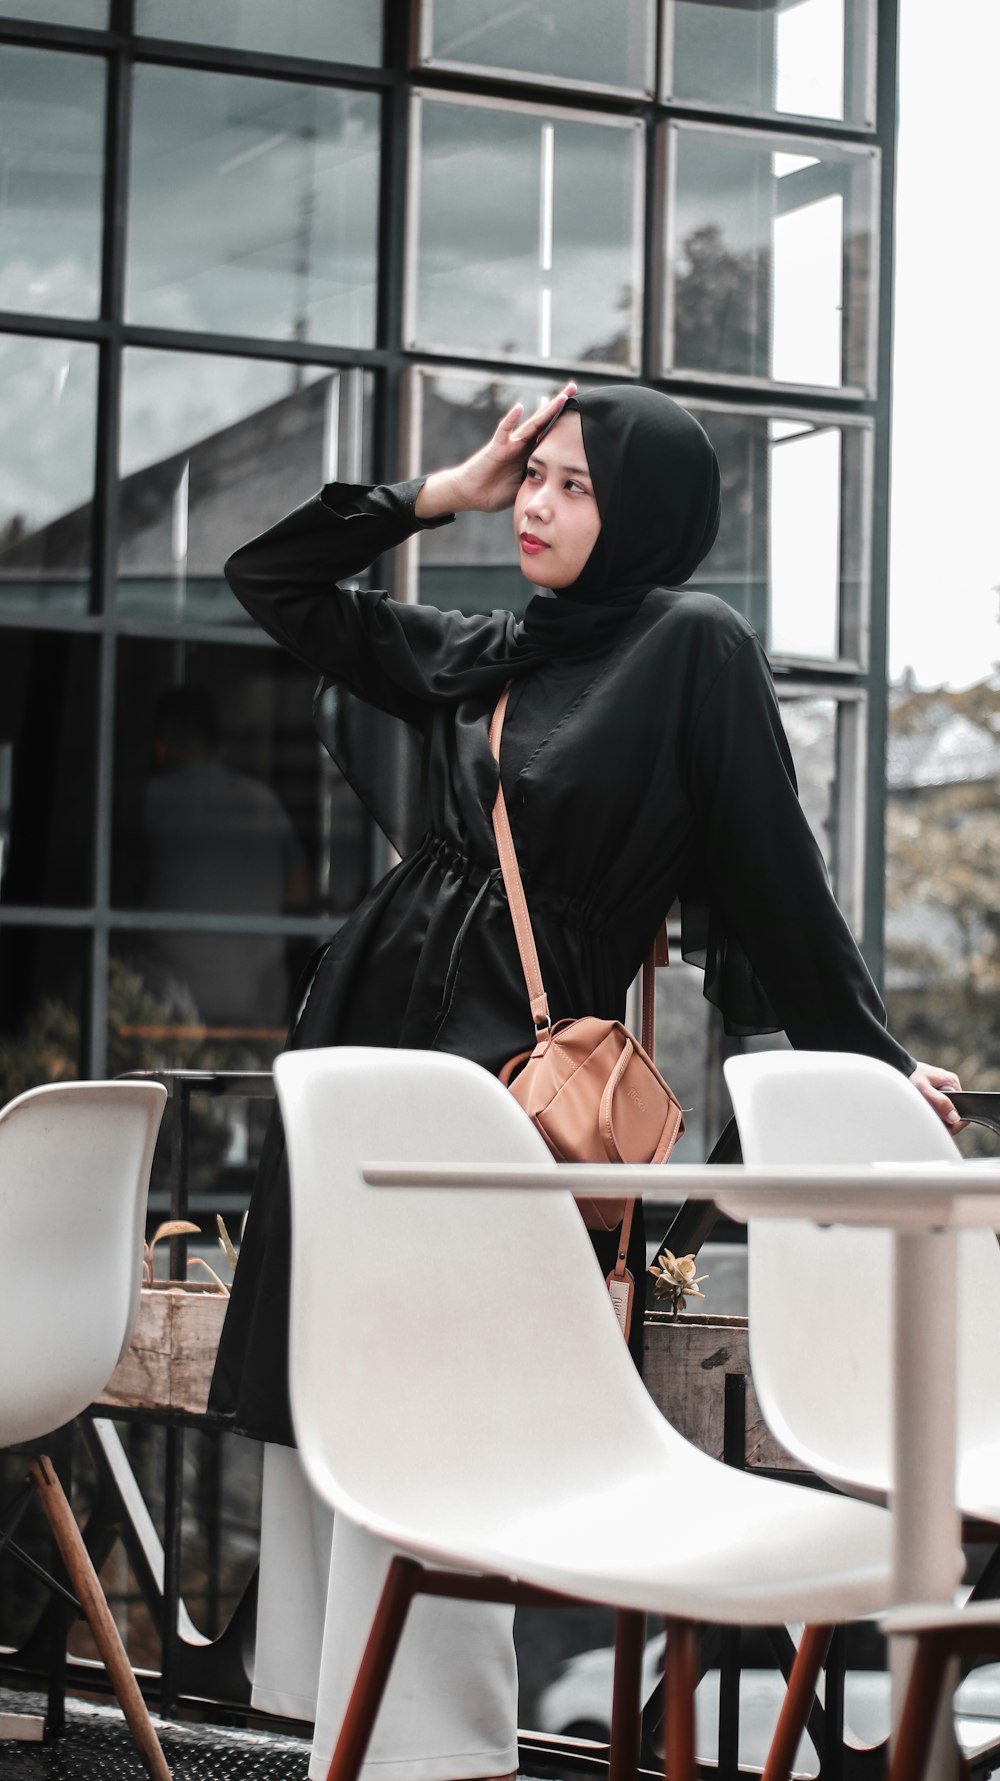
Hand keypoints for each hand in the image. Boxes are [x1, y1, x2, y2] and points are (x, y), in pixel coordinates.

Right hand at [415, 383, 576, 518]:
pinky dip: (510, 419)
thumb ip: (538, 482)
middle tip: (574, 387)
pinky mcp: (497, 448)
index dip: (564, 422)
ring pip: (531, 424)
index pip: (551, 434)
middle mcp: (522, 445)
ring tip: (561, 397)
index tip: (581, 411)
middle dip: (559, 405)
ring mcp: (510, 444)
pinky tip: (518, 408)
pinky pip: (504, 432)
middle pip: (544, 421)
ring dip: (546, 410)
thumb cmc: (494, 492)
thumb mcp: (523, 488)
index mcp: (530, 454)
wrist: (470, 493)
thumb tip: (560, 487)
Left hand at [909, 1061, 964, 1131]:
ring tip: (926, 1117)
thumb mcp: (924, 1089)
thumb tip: (955, 1118)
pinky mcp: (936, 1091)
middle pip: (954, 1111)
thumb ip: (939, 1102)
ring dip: (938, 1116)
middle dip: (945, 1121)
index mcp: (952, 1082)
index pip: (963, 1109)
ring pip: (946, 1110)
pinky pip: (939, 1106)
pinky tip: (925, 1112)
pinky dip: (933, 1112)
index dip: (954, 1123)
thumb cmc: (910, 1076)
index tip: (944, 1130)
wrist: (898, 1068)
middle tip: (931, 1125)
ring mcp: (944, 1088)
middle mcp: (951, 1085)